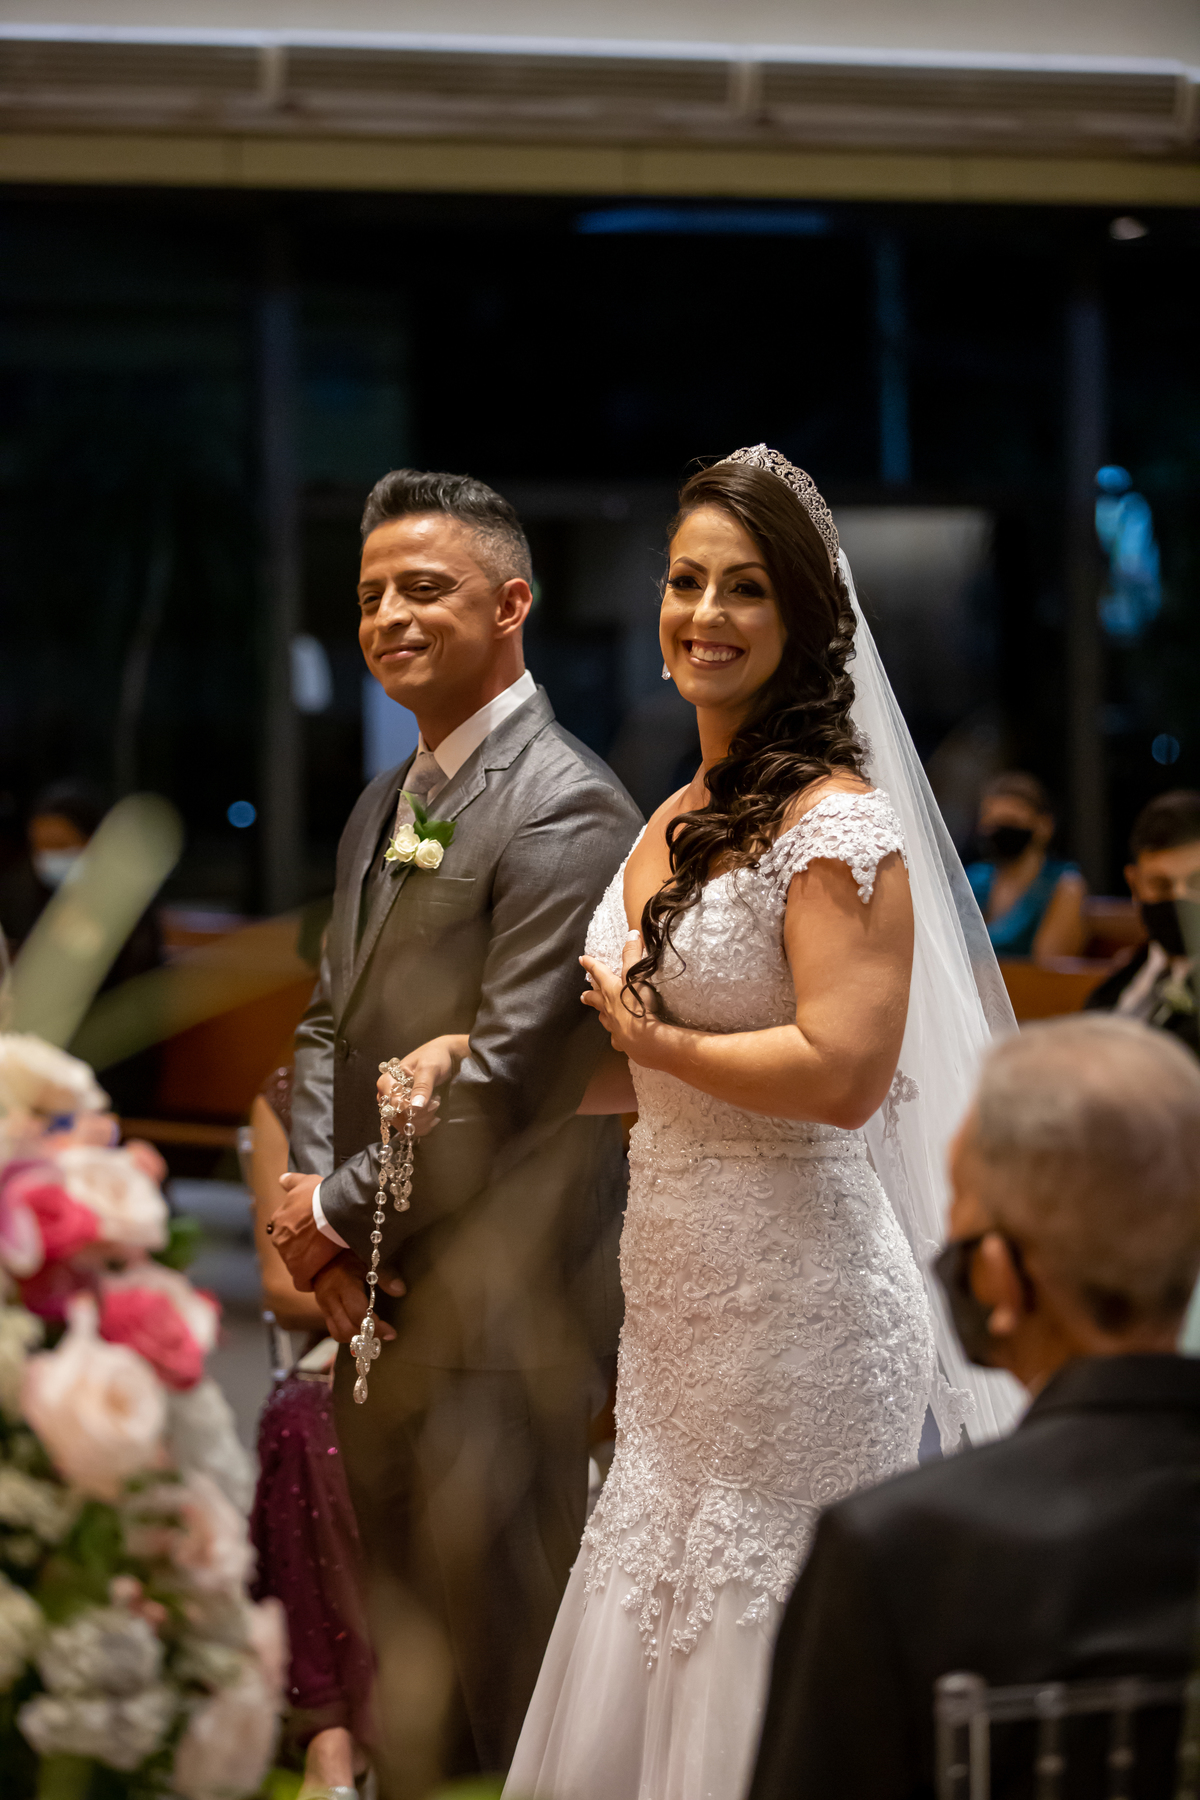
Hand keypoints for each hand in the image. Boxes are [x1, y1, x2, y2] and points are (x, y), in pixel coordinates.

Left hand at [270, 1172, 338, 1291]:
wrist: (332, 1210)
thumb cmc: (319, 1195)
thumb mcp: (305, 1182)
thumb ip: (291, 1181)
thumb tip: (281, 1179)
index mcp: (278, 1220)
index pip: (284, 1232)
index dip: (299, 1233)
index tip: (312, 1233)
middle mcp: (279, 1239)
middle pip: (289, 1249)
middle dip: (301, 1249)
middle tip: (321, 1245)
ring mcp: (288, 1256)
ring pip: (296, 1264)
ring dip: (308, 1263)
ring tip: (325, 1260)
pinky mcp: (300, 1270)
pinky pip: (302, 1282)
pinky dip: (309, 1281)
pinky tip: (320, 1278)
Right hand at [313, 1251, 405, 1343]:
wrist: (323, 1254)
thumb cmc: (349, 1255)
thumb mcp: (367, 1259)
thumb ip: (384, 1275)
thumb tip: (400, 1291)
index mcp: (343, 1284)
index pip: (358, 1314)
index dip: (376, 1326)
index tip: (392, 1333)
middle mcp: (330, 1298)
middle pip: (346, 1328)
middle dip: (367, 1336)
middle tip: (385, 1335)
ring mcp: (323, 1306)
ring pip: (338, 1333)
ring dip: (357, 1339)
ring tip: (375, 1335)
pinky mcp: (323, 1311)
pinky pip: (334, 1330)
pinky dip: (349, 1335)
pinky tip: (362, 1332)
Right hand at [376, 1033, 468, 1138]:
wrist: (444, 1057)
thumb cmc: (434, 1058)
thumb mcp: (429, 1068)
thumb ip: (422, 1086)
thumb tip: (415, 1106)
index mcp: (387, 1081)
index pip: (394, 1104)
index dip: (413, 1108)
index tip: (434, 1102)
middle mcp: (386, 1095)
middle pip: (397, 1117)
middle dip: (420, 1116)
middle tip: (437, 1103)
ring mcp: (394, 1105)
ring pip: (403, 1125)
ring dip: (423, 1121)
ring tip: (436, 1106)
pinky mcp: (404, 1112)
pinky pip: (409, 1128)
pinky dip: (423, 1126)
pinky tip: (434, 1117)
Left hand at [579, 932, 665, 1067]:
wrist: (643, 1038)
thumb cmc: (637, 1004)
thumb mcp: (636, 975)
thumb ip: (633, 954)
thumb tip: (631, 933)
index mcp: (610, 989)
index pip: (599, 972)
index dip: (591, 965)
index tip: (582, 959)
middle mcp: (608, 1007)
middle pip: (595, 999)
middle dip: (590, 995)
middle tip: (582, 995)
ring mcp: (614, 1026)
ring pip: (604, 1018)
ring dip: (601, 1014)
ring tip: (600, 1014)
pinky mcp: (622, 1041)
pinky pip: (617, 1038)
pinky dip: (617, 1036)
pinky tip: (619, 1038)